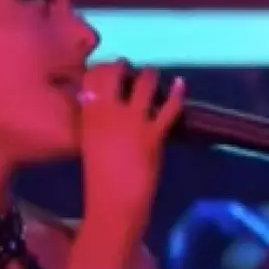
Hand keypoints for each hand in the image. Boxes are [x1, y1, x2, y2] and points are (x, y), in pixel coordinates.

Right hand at [78, 61, 184, 235]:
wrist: (114, 201)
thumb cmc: (98, 177)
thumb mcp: (89, 142)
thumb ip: (94, 121)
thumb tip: (97, 105)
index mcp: (87, 115)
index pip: (91, 76)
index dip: (101, 67)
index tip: (107, 68)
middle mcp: (108, 111)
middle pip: (115, 72)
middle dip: (122, 66)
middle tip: (128, 69)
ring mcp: (132, 121)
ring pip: (144, 83)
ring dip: (149, 75)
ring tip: (151, 74)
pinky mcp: (154, 133)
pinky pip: (169, 106)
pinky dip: (177, 93)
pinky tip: (181, 83)